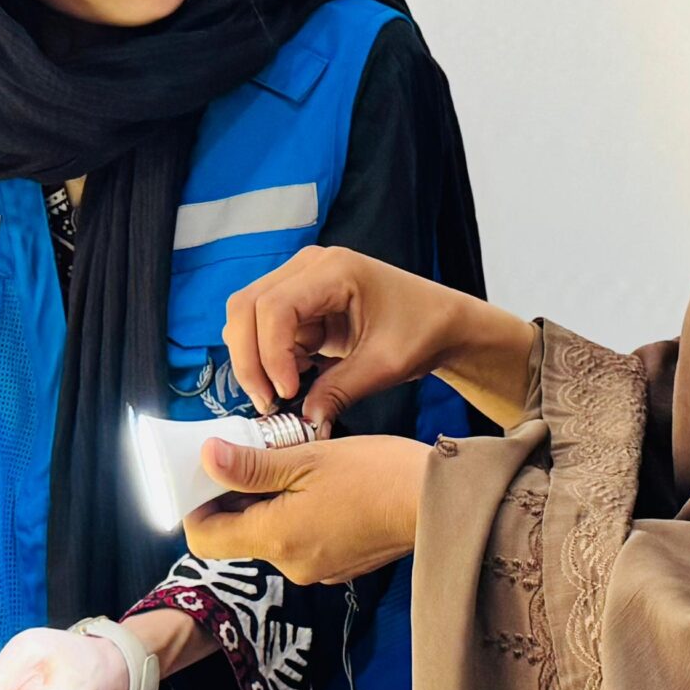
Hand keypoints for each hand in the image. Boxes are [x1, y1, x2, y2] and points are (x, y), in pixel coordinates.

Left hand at [186, 434, 429, 584]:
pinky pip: (300, 540)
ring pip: (271, 535)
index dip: (196, 507)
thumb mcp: (307, 458)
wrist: (438, 503)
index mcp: (277, 538)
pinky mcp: (339, 564)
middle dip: (236, 498)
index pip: (205, 540)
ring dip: (269, 503)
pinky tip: (317, 485)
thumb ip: (252, 465)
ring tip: (289, 464)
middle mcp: (291, 564)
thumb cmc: (375, 475)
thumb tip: (206, 458)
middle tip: (249, 456)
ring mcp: (317, 569)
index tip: (205, 476)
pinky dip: (296, 514)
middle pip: (238, 535)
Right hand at [222, 246, 482, 428]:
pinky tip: (295, 380)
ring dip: (256, 360)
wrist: (441, 321)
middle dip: (250, 359)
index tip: (287, 393)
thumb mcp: (384, 365)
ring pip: (248, 318)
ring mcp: (300, 282)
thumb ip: (339, 391)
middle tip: (269, 403)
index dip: (270, 353)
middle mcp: (309, 267)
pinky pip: (265, 330)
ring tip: (284, 395)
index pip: (274, 306)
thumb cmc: (422, 330)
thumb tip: (304, 421)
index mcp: (334, 270)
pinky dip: (270, 359)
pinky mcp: (299, 303)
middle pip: (247, 307)